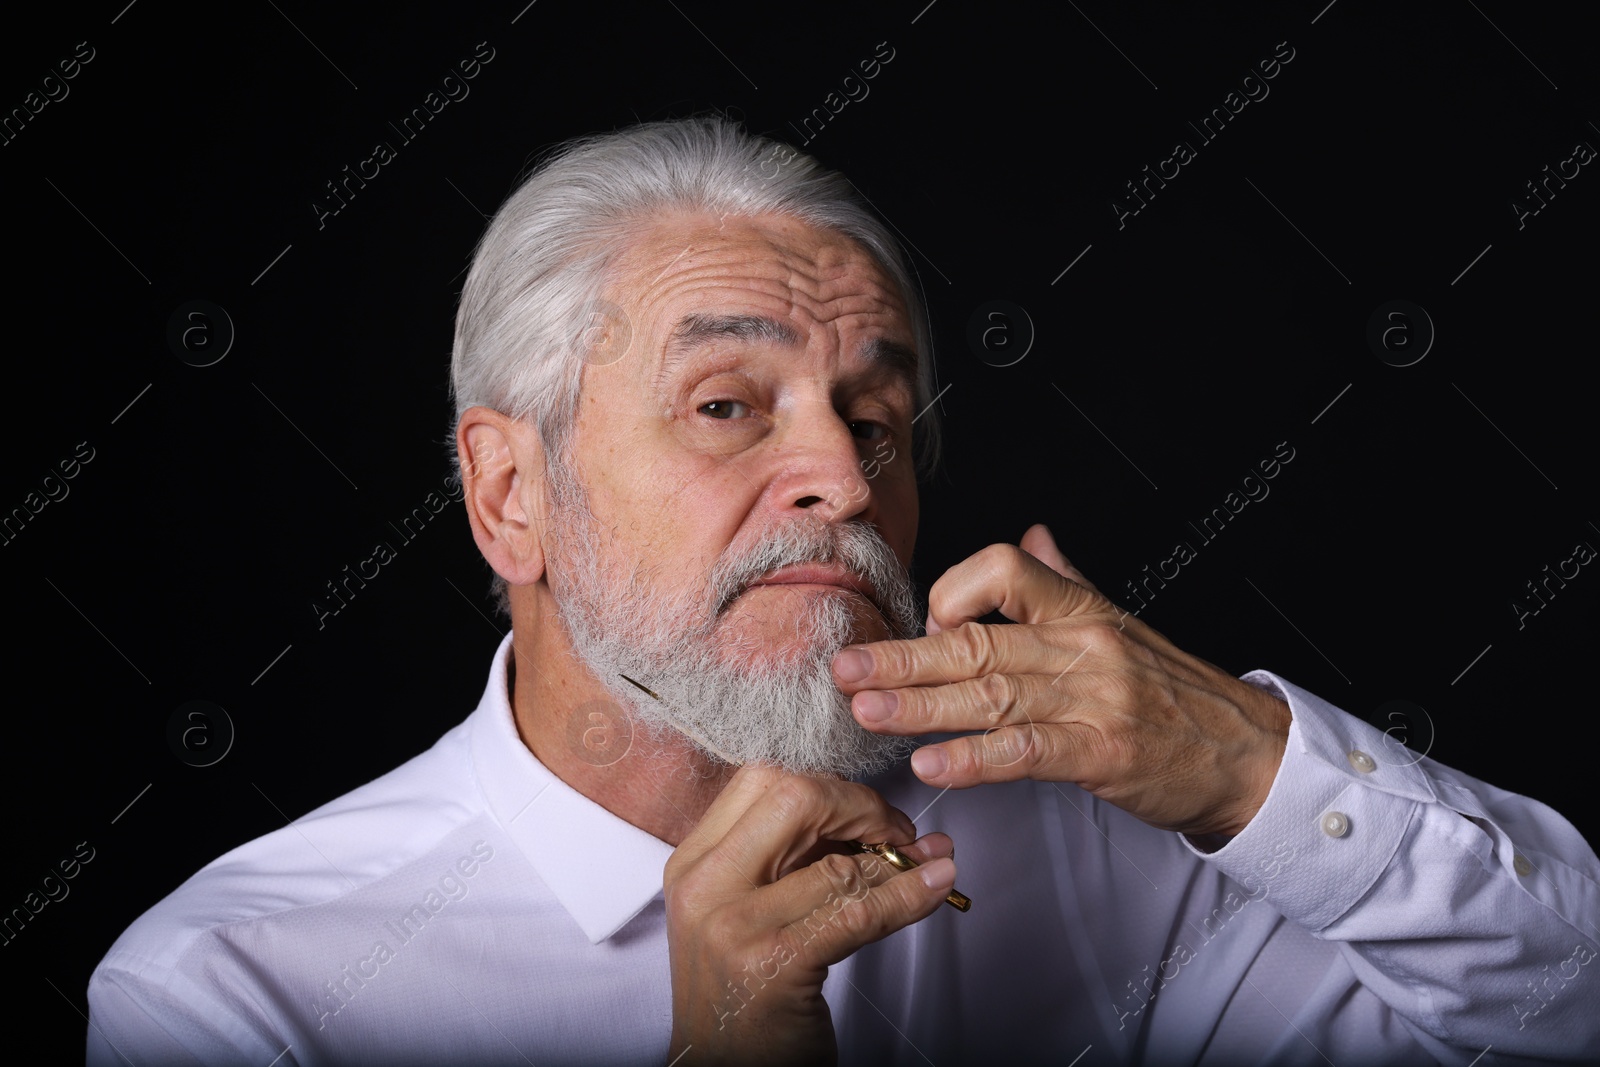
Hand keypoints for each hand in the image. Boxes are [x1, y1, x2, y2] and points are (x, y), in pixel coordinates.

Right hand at [663, 765, 955, 1065]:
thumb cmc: (744, 996)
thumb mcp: (747, 912)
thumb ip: (795, 861)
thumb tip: (884, 824)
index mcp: (694, 861)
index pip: (763, 779)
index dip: (829, 786)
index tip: (867, 812)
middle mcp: (704, 884)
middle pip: (793, 796)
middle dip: (861, 806)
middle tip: (897, 832)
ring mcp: (734, 924)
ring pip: (837, 861)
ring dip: (899, 859)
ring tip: (933, 860)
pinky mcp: (773, 965)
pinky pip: (858, 911)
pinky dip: (907, 896)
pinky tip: (935, 888)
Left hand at [831, 524, 1290, 838]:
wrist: (1247, 751)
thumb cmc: (1176, 692)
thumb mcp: (1121, 622)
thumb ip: (1066, 581)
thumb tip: (1032, 534)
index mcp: (1080, 608)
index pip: (1003, 569)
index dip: (950, 592)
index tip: (923, 624)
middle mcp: (1081, 645)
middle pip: (976, 640)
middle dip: (902, 655)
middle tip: (844, 667)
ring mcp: (1093, 698)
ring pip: (990, 693)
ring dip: (919, 705)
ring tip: (866, 710)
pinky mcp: (1102, 753)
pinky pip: (1026, 750)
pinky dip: (974, 758)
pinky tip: (931, 764)